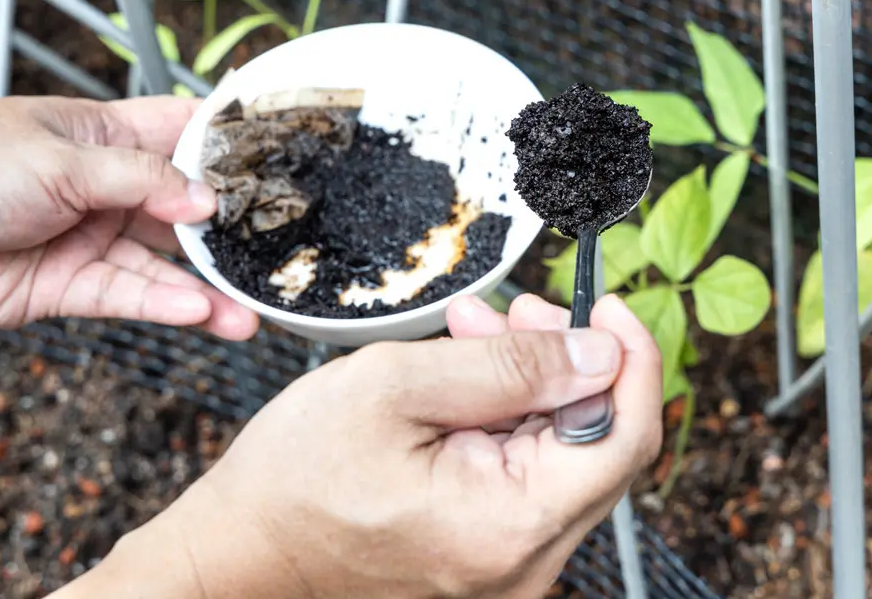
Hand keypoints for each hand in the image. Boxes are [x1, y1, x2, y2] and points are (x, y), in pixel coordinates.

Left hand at [0, 95, 257, 338]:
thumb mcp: (61, 160)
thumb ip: (140, 180)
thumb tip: (205, 200)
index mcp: (101, 135)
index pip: (178, 132)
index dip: (225, 145)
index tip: (276, 160)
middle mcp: (103, 188)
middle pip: (182, 207)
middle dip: (226, 229)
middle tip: (275, 250)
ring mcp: (89, 238)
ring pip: (162, 264)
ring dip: (205, 287)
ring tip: (248, 311)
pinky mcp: (70, 286)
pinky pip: (129, 295)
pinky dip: (164, 305)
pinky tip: (199, 313)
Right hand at [55, 292, 662, 597]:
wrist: (240, 551)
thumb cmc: (296, 476)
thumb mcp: (397, 388)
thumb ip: (510, 367)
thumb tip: (600, 351)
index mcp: (510, 525)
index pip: (624, 438)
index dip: (631, 360)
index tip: (609, 305)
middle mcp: (524, 563)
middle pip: (596, 444)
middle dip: (568, 361)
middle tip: (516, 309)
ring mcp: (507, 566)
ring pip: (560, 455)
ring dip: (532, 384)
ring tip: (476, 332)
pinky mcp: (487, 556)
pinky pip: (526, 477)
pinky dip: (509, 419)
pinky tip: (468, 378)